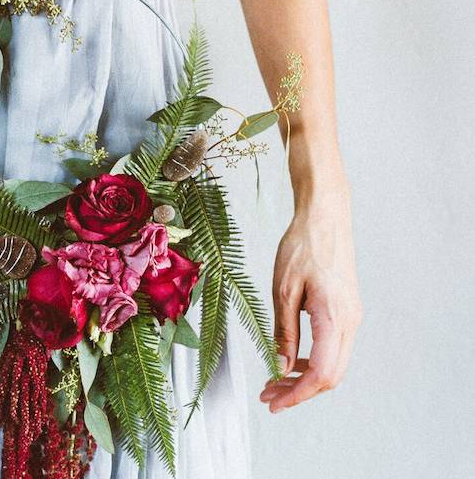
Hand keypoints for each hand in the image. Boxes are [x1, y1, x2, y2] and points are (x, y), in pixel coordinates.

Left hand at [260, 183, 361, 412]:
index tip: (273, 403)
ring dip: (305, 378)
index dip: (296, 394)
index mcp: (334, 319)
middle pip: (331, 376)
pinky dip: (313, 360)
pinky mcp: (347, 311)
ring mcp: (352, 317)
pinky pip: (333, 347)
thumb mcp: (283, 290)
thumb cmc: (302, 247)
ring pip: (334, 364)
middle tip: (268, 396)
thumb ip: (283, 331)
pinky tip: (290, 358)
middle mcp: (350, 322)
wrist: (326, 217)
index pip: (320, 374)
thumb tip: (279, 367)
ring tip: (274, 380)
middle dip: (299, 391)